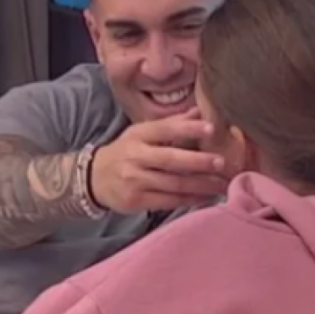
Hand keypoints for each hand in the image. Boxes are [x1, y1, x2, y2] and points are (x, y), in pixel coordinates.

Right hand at [90, 108, 228, 212]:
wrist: (93, 178)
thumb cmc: (125, 152)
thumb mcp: (142, 133)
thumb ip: (171, 124)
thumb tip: (199, 112)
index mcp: (138, 135)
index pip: (165, 129)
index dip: (188, 128)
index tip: (211, 128)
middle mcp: (135, 157)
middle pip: (170, 159)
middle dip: (199, 161)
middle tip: (221, 162)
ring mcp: (135, 180)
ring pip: (173, 184)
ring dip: (201, 185)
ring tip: (221, 183)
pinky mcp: (137, 200)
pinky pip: (169, 201)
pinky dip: (190, 200)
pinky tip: (206, 197)